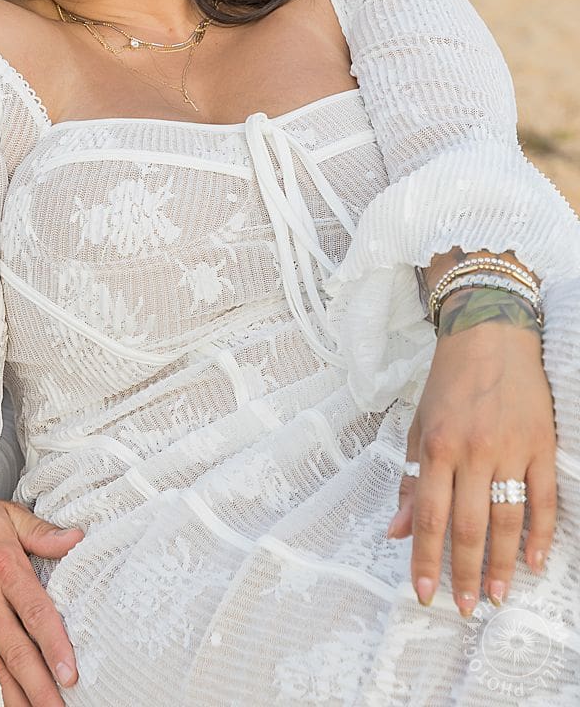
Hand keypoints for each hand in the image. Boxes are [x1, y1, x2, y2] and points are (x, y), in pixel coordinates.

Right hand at [0, 498, 83, 703]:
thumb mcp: (10, 516)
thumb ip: (42, 532)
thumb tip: (78, 539)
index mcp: (2, 568)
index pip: (34, 611)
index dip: (53, 644)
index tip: (71, 673)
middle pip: (16, 650)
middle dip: (39, 685)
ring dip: (19, 695)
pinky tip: (12, 704)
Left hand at [386, 314, 555, 615]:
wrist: (490, 334)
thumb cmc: (448, 382)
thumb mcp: (419, 425)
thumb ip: (411, 480)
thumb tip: (397, 532)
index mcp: (437, 446)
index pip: (429, 515)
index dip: (425, 558)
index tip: (423, 592)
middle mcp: (473, 451)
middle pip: (468, 526)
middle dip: (465, 573)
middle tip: (465, 607)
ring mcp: (510, 449)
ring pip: (507, 519)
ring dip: (503, 565)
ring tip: (498, 597)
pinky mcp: (541, 445)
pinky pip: (545, 499)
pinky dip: (542, 535)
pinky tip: (535, 563)